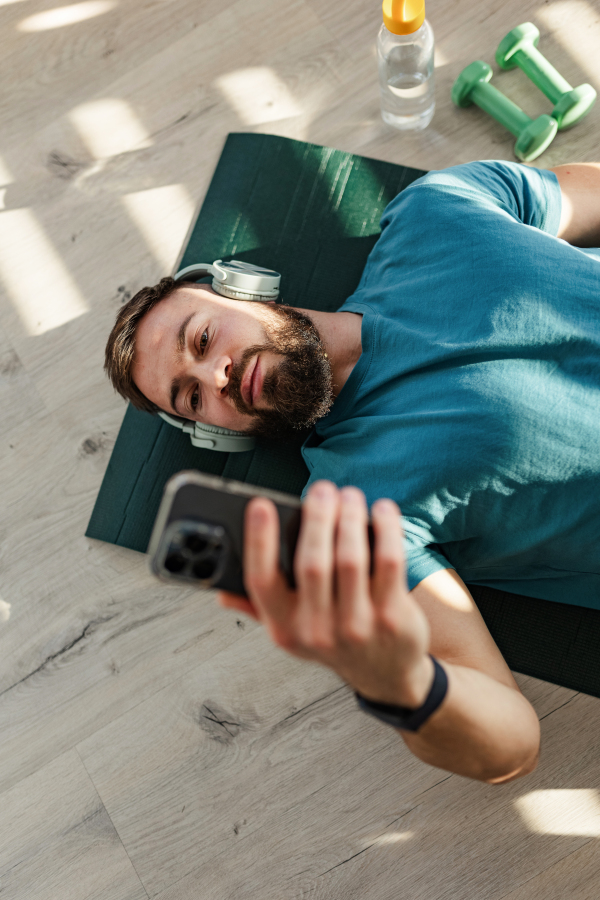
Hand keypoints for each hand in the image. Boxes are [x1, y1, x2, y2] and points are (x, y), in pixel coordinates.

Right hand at [218, 481, 433, 708]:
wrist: (384, 674)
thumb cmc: (333, 639)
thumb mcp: (290, 631)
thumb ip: (258, 607)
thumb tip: (222, 592)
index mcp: (283, 627)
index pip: (261, 582)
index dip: (258, 541)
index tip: (261, 505)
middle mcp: (316, 630)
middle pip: (311, 562)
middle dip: (317, 517)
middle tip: (322, 489)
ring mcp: (356, 626)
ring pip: (350, 558)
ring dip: (350, 517)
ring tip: (349, 496)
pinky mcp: (392, 616)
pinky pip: (388, 562)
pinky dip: (386, 529)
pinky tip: (382, 511)